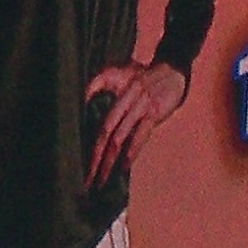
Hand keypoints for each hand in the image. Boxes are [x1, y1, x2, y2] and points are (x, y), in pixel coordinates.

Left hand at [83, 60, 184, 189]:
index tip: (75, 157)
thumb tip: (79, 100)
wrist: (172, 68)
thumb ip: (97, 83)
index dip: (85, 134)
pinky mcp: (154, 112)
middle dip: (94, 157)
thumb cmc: (141, 73)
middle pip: (104, 130)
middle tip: (87, 179)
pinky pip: (140, 135)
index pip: (92, 112)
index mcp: (112, 87)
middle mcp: (124, 96)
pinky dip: (131, 152)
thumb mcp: (117, 73)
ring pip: (119, 136)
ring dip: (109, 161)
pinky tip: (124, 167)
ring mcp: (140, 105)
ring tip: (101, 179)